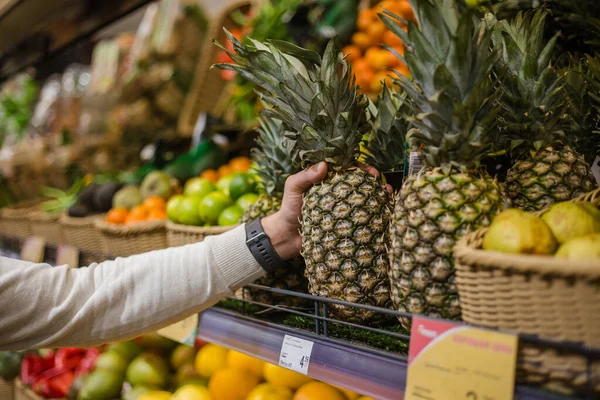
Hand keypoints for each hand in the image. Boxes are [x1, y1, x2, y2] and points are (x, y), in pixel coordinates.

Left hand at [261, 162, 392, 259]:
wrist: (286, 237)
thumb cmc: (289, 208)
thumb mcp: (293, 188)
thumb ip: (305, 176)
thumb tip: (324, 166)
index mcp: (328, 181)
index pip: (347, 169)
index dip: (359, 167)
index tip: (367, 169)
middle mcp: (339, 194)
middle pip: (360, 183)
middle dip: (372, 180)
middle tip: (378, 180)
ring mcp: (344, 209)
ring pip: (365, 199)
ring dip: (378, 195)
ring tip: (387, 192)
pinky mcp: (346, 225)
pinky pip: (362, 217)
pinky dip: (375, 213)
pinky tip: (385, 210)